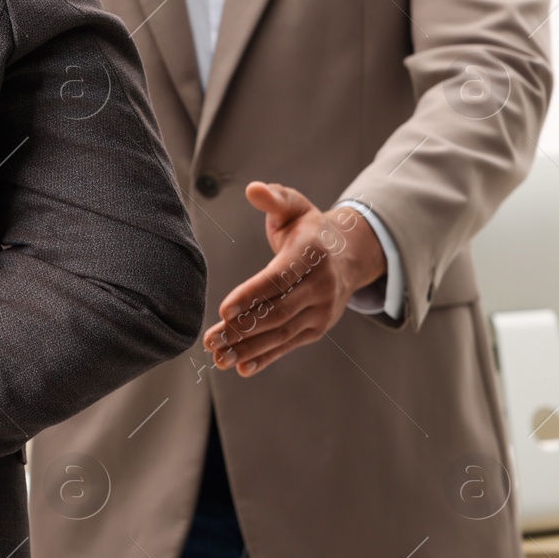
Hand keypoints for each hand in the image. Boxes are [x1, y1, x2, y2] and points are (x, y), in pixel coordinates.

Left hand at [202, 182, 385, 376]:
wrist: (347, 255)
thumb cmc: (308, 229)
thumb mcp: (294, 206)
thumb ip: (274, 198)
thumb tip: (254, 189)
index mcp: (312, 253)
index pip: (279, 278)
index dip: (252, 295)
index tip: (224, 309)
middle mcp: (321, 285)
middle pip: (278, 311)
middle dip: (242, 328)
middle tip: (211, 339)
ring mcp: (321, 310)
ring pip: (281, 333)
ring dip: (247, 348)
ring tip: (217, 356)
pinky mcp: (317, 328)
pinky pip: (288, 345)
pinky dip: (264, 358)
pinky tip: (240, 367)